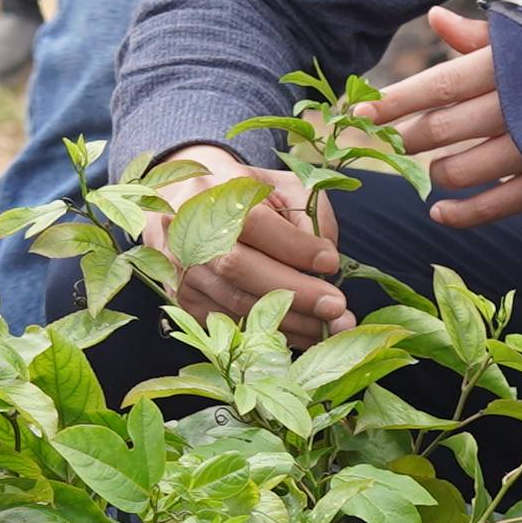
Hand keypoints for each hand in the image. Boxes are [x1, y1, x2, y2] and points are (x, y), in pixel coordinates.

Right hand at [144, 145, 349, 332]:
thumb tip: (327, 261)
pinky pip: (228, 324)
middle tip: (338, 308)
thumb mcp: (281, 187)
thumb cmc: (245, 195)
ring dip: (289, 322)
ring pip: (237, 303)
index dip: (293, 247)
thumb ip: (309, 215)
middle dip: (295, 293)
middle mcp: (192, 234)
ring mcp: (184, 270)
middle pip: (241, 270)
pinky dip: (269, 334)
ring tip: (331, 328)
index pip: (255, 223)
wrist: (184, 202)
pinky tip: (302, 335)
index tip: (331, 263)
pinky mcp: (184, 299)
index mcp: (217, 194)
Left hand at [369, 8, 521, 227]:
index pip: (437, 84)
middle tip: (386, 144)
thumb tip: (435, 17)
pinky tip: (439, 213)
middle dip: (404, 139)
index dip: (394, 101)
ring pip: (460, 169)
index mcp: (509, 62)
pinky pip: (494, 206)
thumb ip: (483, 36)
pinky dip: (461, 214)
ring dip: (435, 173)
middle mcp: (517, 103)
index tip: (360, 112)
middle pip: (439, 129)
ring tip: (428, 170)